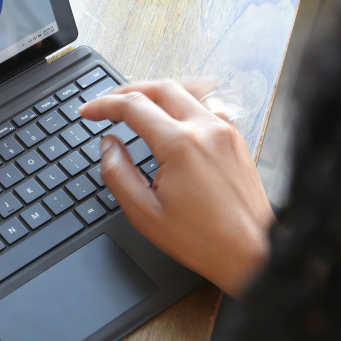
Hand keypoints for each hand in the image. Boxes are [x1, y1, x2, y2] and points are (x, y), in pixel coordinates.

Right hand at [79, 80, 273, 297]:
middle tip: (107, 105)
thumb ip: (118, 174)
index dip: (104, 105)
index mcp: (181, 145)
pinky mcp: (236, 139)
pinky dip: (184, 102)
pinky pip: (207, 105)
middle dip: (128, 91)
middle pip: (160, 88)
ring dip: (157, 92)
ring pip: (186, 91)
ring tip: (138, 103)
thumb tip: (108, 146)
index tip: (89, 112)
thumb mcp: (145, 214)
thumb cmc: (204, 240)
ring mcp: (225, 131)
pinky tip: (174, 115)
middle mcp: (206, 129)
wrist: (252, 252)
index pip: (133, 106)